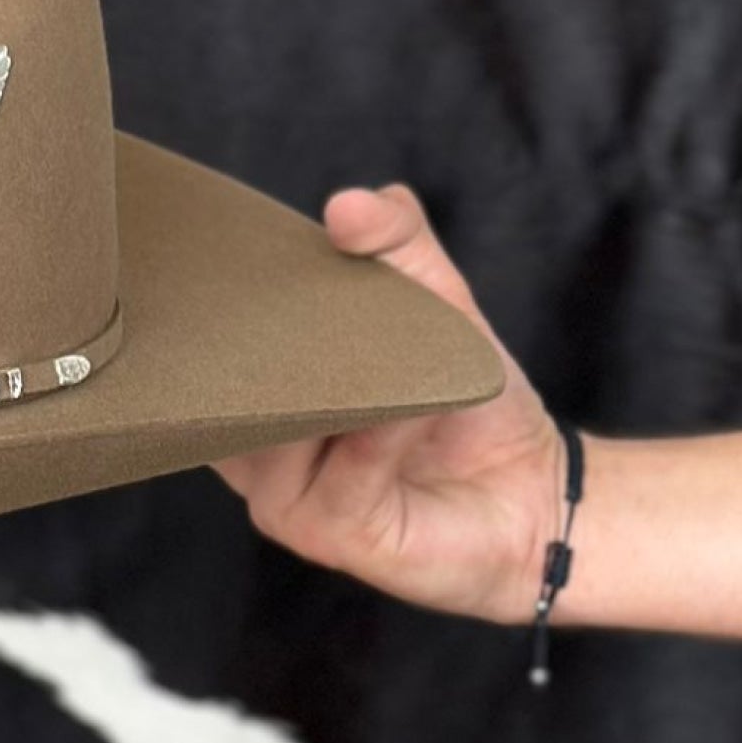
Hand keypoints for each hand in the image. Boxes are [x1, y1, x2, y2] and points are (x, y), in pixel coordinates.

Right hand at [217, 185, 563, 624]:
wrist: (531, 491)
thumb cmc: (464, 409)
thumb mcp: (434, 305)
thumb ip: (396, 246)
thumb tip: (349, 204)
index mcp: (257, 414)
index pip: (210, 365)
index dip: (220, 318)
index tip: (245, 265)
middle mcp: (256, 464)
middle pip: (232, 398)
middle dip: (274, 346)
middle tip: (322, 299)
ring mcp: (290, 505)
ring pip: (283, 435)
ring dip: (344, 387)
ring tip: (397, 349)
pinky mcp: (337, 538)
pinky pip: (348, 473)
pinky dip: (387, 428)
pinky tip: (426, 399)